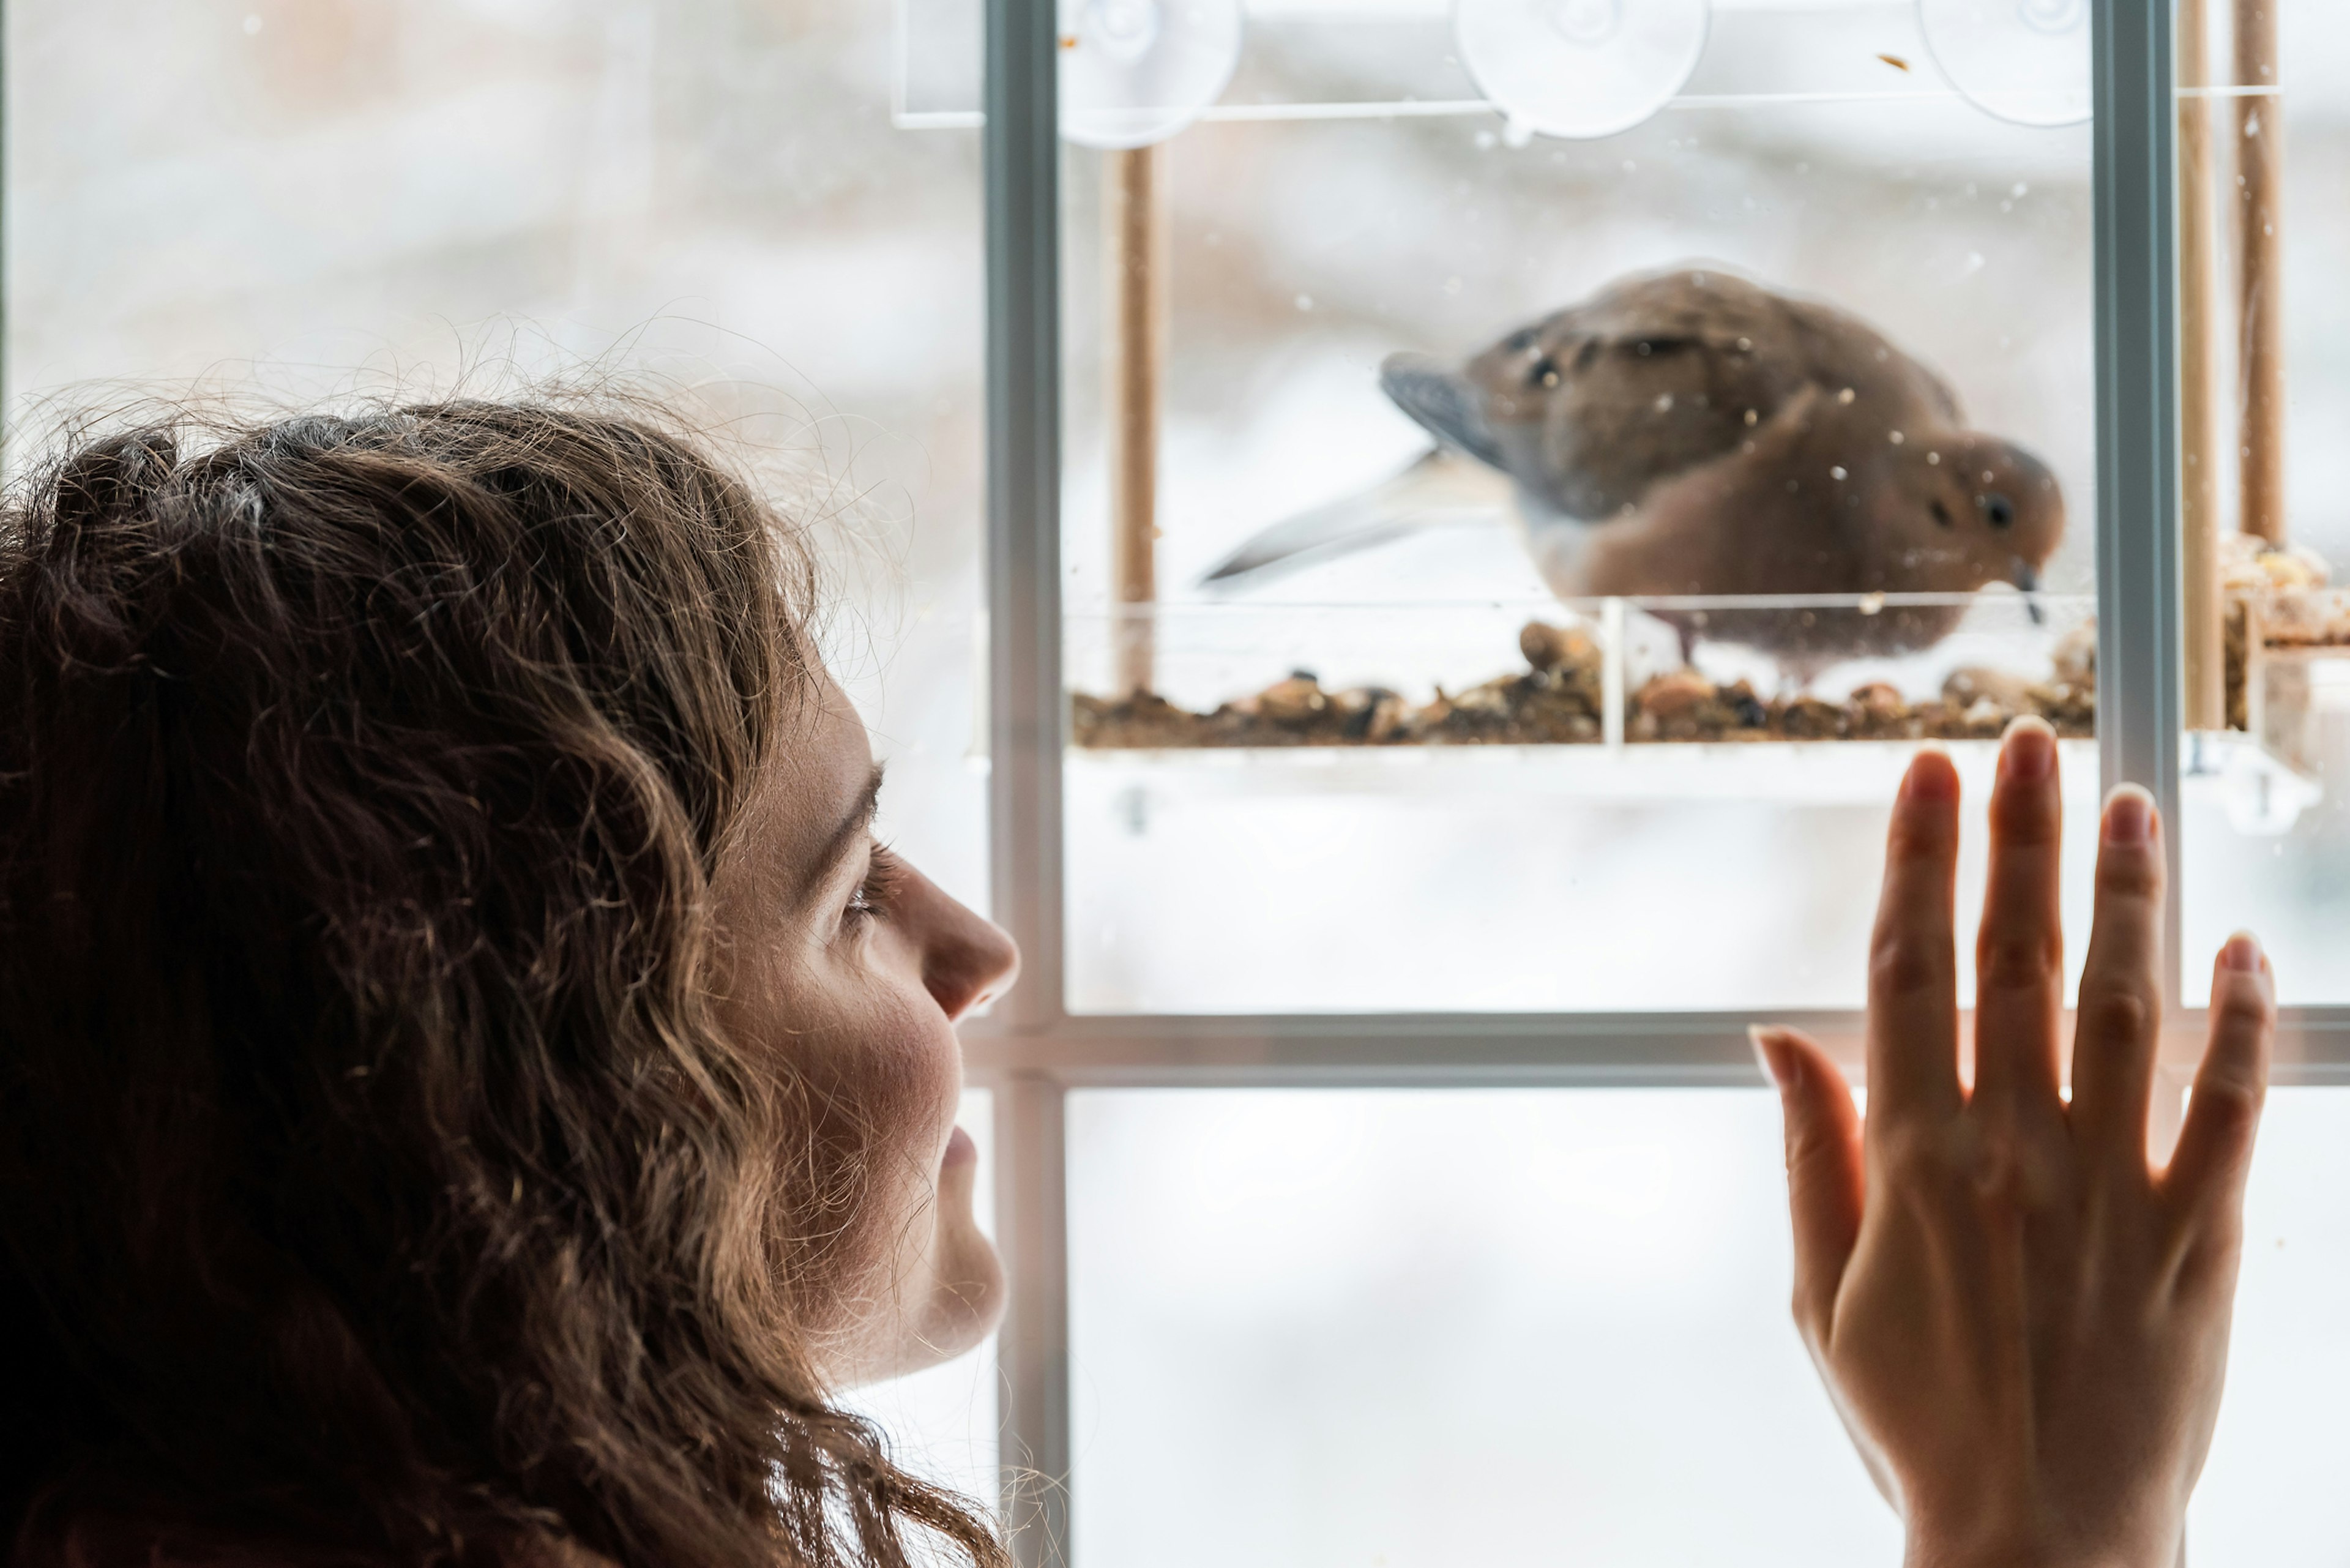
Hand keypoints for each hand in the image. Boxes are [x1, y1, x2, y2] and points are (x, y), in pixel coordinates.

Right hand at [1753, 720, 2275, 1567]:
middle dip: (2018, 839)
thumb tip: (1776, 1039)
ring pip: (2128, 1006)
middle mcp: (2015, 1149)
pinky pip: (2229, 1109)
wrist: (2041, 1544)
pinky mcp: (2199, 1238)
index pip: (1907, 968)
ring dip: (2128, 896)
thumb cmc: (1918, 1423)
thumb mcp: (1821, 1296)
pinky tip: (2245, 945)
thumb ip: (1809, 1156)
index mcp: (1914, 1158)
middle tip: (2026, 742)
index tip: (1925, 774)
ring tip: (2128, 804)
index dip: (1914, 859)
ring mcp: (2114, 1187)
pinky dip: (2243, 1023)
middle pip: (2017, 958)